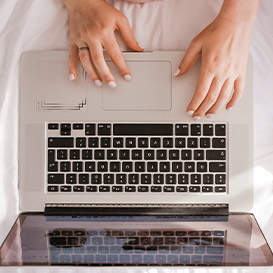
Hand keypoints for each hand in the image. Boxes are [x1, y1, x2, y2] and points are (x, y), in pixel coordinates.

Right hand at [64, 0, 142, 86]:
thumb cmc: (101, 9)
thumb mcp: (120, 19)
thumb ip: (129, 36)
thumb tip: (138, 49)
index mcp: (104, 32)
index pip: (115, 54)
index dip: (122, 67)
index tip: (127, 76)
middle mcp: (92, 36)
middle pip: (99, 60)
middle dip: (106, 74)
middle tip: (112, 85)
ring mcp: (81, 39)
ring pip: (85, 60)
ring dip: (91, 73)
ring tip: (98, 83)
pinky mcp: (73, 40)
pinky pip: (71, 55)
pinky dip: (71, 67)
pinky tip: (73, 76)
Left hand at [175, 0, 258, 118]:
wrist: (235, 23)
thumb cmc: (216, 32)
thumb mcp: (196, 44)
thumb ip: (186, 61)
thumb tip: (177, 74)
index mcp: (209, 68)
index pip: (200, 92)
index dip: (194, 104)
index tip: (190, 111)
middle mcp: (222, 73)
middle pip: (211, 98)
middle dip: (202, 109)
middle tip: (197, 116)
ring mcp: (233, 73)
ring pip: (224, 97)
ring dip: (216, 108)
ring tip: (209, 115)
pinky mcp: (241, 72)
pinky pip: (239, 90)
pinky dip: (234, 100)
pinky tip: (229, 107)